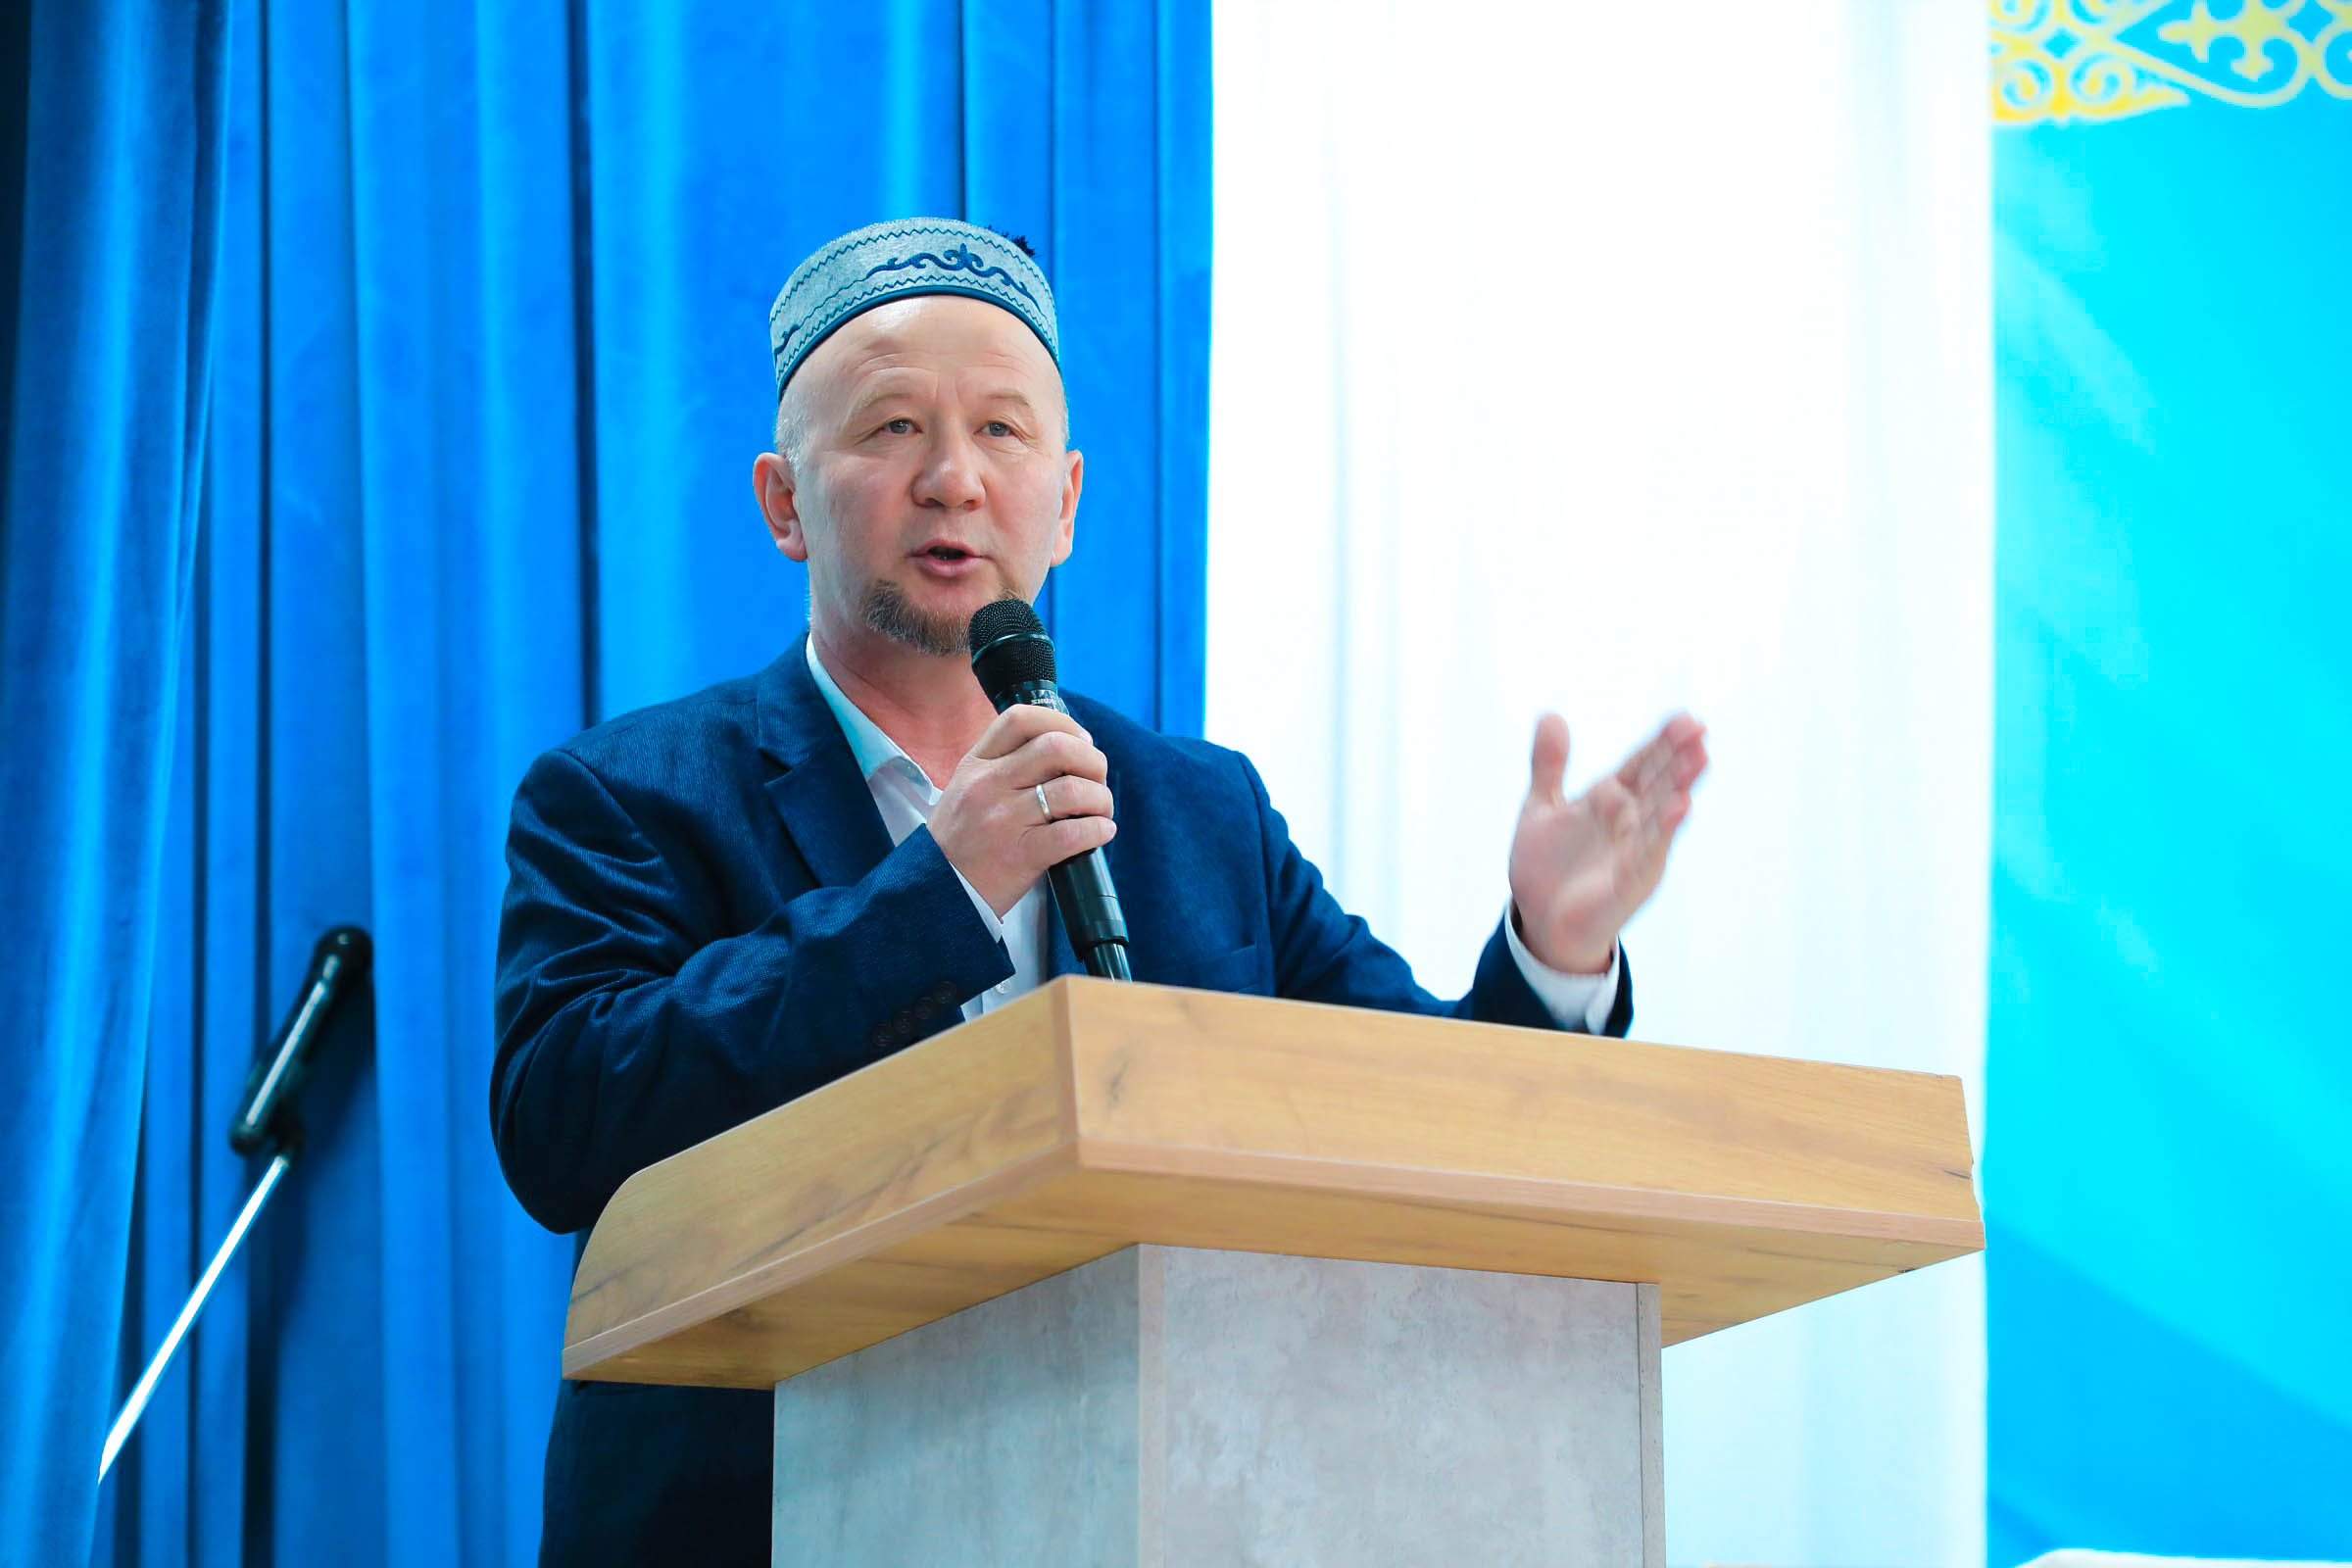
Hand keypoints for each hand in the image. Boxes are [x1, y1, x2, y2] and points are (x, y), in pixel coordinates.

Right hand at [931, 704, 1115, 914]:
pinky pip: (1073, 833)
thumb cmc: (960, 843)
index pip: (1021, 719)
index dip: (1063, 723)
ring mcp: (1003, 819)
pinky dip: (1097, 830)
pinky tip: (1100, 833)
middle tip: (1097, 779)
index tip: (1080, 741)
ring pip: (1073, 789)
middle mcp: (988, 785)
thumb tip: (1064, 752)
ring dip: (1100, 799)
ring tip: (1100, 811)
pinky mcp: (1020, 855)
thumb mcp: (966, 790)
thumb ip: (1003, 768)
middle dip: (1091, 760)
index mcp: (976, 765)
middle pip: (1056, 747)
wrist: (938, 892)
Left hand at [1507, 712, 1708, 972]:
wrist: (1539, 922)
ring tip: (1700, 757)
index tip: (1684, 718)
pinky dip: (1664, 829)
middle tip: (1697, 727)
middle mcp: (1630, 821)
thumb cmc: (1547, 867)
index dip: (1660, 742)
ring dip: (1680, 785)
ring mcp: (1635, 850)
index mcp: (1611, 799)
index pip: (1642, 764)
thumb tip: (1550, 715)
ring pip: (1661, 812)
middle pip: (1658, 782)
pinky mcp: (1629, 880)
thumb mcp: (1541, 807)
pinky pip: (1649, 851)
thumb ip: (1548, 765)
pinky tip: (1681, 806)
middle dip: (1677, 756)